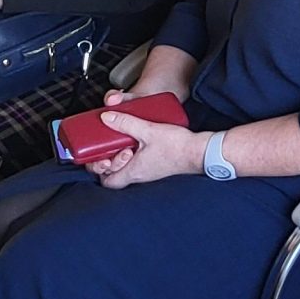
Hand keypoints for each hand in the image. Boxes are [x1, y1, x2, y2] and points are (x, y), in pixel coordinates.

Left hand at [86, 112, 207, 187]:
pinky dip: (134, 153)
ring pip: (127, 168)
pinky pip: (139, 163)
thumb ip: (126, 123)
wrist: (199, 151)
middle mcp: (140, 175)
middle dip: (110, 161)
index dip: (100, 170)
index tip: (100, 155)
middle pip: (115, 175)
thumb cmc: (177, 147)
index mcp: (134, 171)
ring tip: (124, 140)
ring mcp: (149, 171)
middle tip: (111, 146)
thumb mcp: (148, 130)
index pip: (108, 181)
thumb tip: (107, 117)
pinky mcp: (157, 165)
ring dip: (121, 155)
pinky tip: (137, 140)